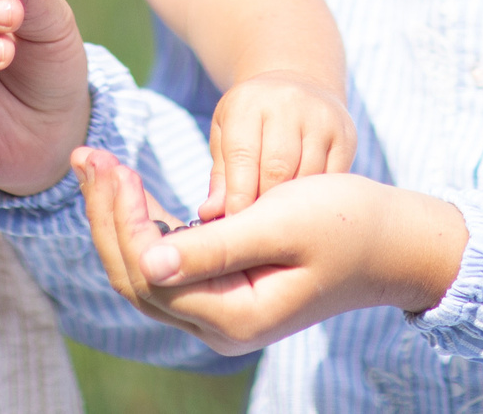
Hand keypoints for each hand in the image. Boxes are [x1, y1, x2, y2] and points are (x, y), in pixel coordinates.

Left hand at [73, 149, 467, 355]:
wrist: (394, 240)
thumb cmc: (348, 221)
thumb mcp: (282, 222)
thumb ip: (216, 246)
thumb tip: (147, 263)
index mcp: (235, 315)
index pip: (148, 272)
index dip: (121, 218)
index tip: (113, 163)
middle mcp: (221, 326)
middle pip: (135, 276)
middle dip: (106, 214)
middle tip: (87, 155)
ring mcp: (223, 311)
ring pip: (145, 270)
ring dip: (119, 218)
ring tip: (99, 164)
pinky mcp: (227, 289)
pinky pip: (169, 262)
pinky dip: (146, 223)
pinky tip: (131, 188)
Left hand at [203, 71, 355, 218]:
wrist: (298, 82)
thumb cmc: (252, 120)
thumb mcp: (226, 135)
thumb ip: (221, 177)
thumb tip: (212, 214)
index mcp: (249, 103)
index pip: (242, 157)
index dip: (238, 198)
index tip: (234, 227)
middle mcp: (287, 103)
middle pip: (277, 169)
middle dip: (265, 204)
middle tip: (258, 229)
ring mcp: (321, 117)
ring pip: (307, 177)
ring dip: (293, 205)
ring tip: (281, 223)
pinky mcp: (345, 133)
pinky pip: (333, 178)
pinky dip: (318, 198)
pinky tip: (308, 208)